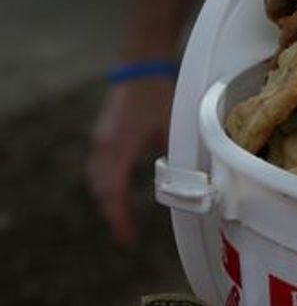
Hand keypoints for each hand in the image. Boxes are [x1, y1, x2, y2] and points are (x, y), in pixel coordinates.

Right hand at [86, 78, 173, 245]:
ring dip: (108, 202)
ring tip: (122, 222)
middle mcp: (104, 146)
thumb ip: (176, 156)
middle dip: (113, 215)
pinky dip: (106, 187)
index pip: (113, 191)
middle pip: (101, 190)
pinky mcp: (103, 136)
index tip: (128, 238)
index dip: (119, 217)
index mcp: (119, 146)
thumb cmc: (158, 95)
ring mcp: (100, 140)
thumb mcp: (172, 127)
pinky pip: (99, 169)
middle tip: (126, 237)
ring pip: (97, 180)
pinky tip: (117, 197)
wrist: (139, 67)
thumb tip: (189, 184)